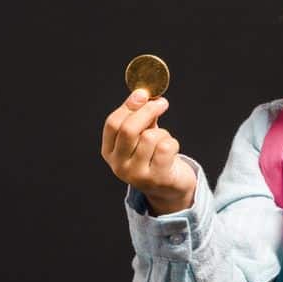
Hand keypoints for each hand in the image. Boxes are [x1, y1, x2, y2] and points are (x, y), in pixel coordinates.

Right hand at [101, 90, 197, 214]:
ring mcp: (136, 175)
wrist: (169, 187)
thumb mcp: (141, 136)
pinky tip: (171, 151)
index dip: (128, 106)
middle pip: (128, 129)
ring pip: (150, 137)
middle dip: (147, 111)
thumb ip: (140, 118)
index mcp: (109, 152)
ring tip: (164, 140)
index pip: (112, 124)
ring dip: (163, 132)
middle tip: (162, 103)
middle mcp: (118, 166)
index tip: (143, 94)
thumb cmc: (154, 156)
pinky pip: (166, 147)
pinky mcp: (156, 178)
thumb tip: (143, 95)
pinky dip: (173, 143)